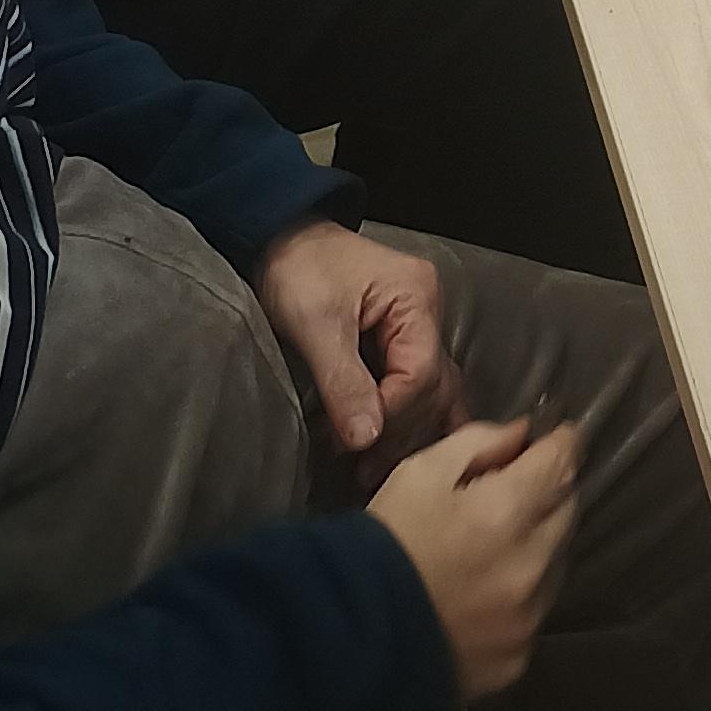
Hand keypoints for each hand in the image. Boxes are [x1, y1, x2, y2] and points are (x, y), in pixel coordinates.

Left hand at [259, 217, 461, 464]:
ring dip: (404, 432)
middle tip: (362, 470)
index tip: (352, 445)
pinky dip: (404, 417)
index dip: (390, 416)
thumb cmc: (297, 269)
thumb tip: (367, 439)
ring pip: (431, 390)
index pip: (421, 373)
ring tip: (372, 471)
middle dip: (397, 431)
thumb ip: (343, 382)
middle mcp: (428, 311)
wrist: (278, 239)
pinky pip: (415, 385)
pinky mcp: (399, 341)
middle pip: (432, 386)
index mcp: (416, 296)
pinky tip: (397, 449)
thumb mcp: (315, 323)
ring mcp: (418, 326)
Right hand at [371, 418, 579, 699]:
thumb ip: (480, 443)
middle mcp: (528, 567)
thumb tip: (522, 436)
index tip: (555, 439)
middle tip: (515, 490)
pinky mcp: (519, 656)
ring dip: (538, 544)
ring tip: (493, 546)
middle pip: (568, 510)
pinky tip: (486, 591)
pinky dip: (523, 593)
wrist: (352, 640)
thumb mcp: (419, 473)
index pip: (563, 463)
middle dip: (548, 492)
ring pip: (558, 561)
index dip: (561, 444)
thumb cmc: (384, 544)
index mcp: (504, 513)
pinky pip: (537, 610)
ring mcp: (527, 617)